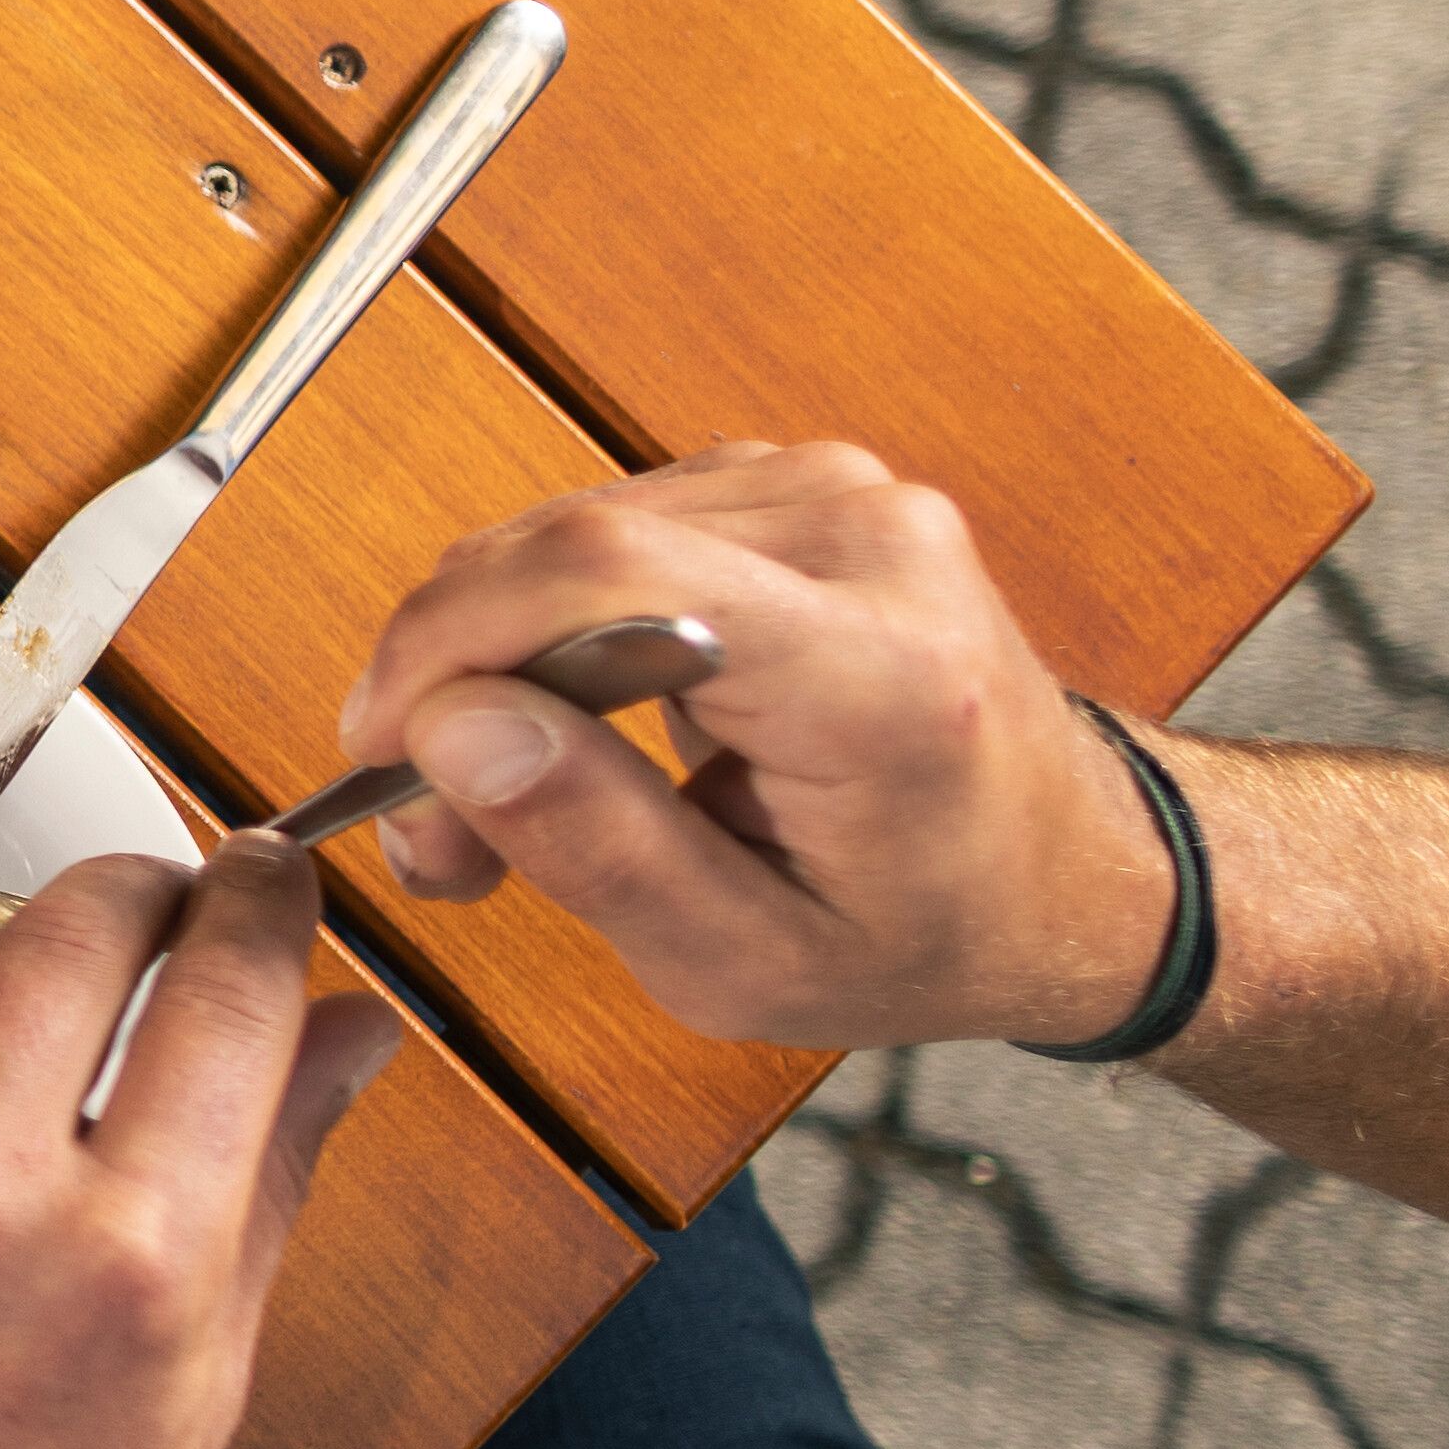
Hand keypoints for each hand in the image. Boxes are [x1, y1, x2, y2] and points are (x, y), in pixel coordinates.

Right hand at [334, 445, 1178, 1048]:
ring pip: (563, 536)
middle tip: (433, 824)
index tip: (382, 748)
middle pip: (563, 550)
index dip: (449, 642)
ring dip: (490, 657)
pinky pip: (605, 529)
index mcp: (878, 672)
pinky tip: (565, 713)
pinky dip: (547, 621)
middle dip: (450, 679)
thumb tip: (451, 726)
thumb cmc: (929, 928)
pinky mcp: (793, 485)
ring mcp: (835, 494)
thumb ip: (594, 846)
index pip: (605, 575)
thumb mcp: (747, 963)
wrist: (1065, 868)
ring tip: (505, 789)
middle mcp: (867, 544)